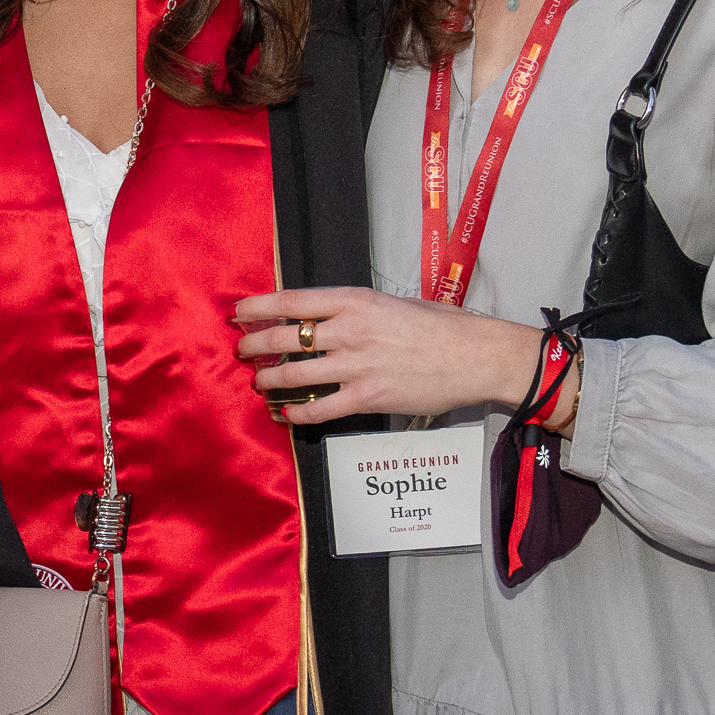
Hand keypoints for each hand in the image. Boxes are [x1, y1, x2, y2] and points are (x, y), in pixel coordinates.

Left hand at [230, 284, 564, 428]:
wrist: (475, 355)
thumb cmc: (441, 326)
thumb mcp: (395, 303)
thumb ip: (359, 310)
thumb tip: (329, 317)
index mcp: (357, 300)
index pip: (293, 301)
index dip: (259, 307)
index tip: (239, 312)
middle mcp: (350, 330)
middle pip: (285, 338)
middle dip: (255, 345)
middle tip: (242, 350)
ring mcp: (357, 365)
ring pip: (295, 375)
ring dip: (269, 380)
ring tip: (258, 382)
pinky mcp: (367, 397)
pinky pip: (319, 408)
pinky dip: (296, 413)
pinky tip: (285, 414)